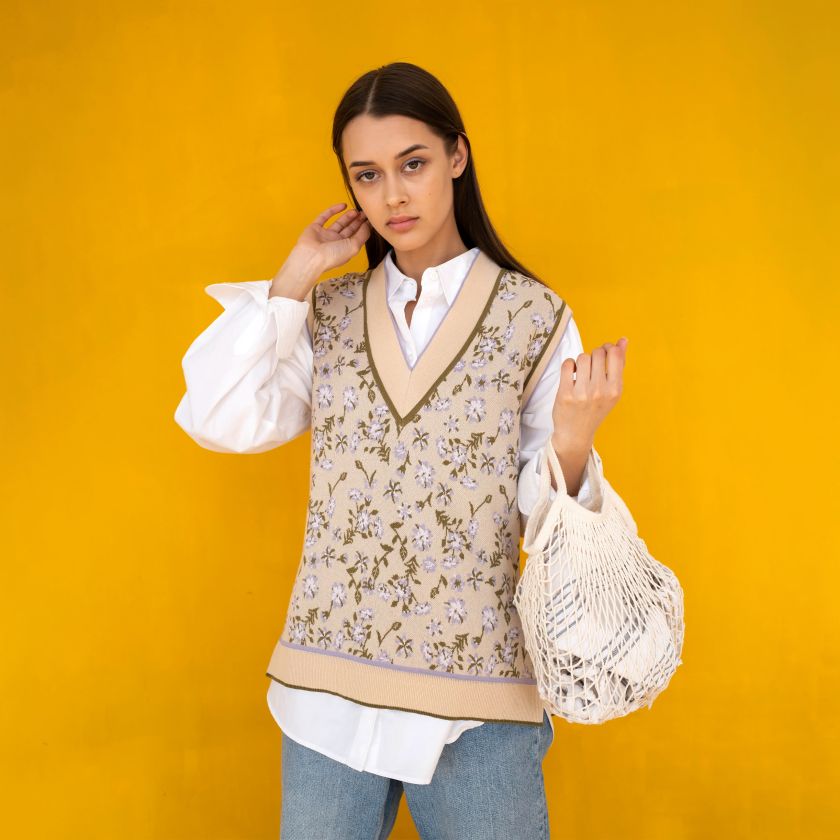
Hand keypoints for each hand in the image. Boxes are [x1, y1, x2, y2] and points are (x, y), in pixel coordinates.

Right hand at [292, 202, 370, 274]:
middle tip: (365, 213)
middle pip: (349, 230)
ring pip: (338, 223)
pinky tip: (343, 205)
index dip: (364, 228)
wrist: (311, 256)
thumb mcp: (354, 246)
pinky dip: (333, 210)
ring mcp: (326, 235)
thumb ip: (362, 235)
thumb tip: (368, 225)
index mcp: (345, 249)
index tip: (371, 219)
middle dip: (357, 221)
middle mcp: (336, 243)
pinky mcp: (315, 228)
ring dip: (347, 216)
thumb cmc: (333, 255)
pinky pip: (325, 217)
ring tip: (356, 210)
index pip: (357, 237)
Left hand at [551, 337, 628, 452]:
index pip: (615, 354)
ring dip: (581, 361)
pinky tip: (571, 374)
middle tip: (591, 366)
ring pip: (582, 357)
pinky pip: (567, 364)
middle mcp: (600, 391)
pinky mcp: (565, 394)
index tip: (603, 353)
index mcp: (615, 389)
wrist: (576, 433)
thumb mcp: (612, 390)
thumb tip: (623, 340)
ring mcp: (582, 393)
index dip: (608, 348)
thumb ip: (618, 364)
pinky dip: (569, 365)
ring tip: (581, 372)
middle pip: (597, 353)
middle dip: (594, 355)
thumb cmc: (595, 408)